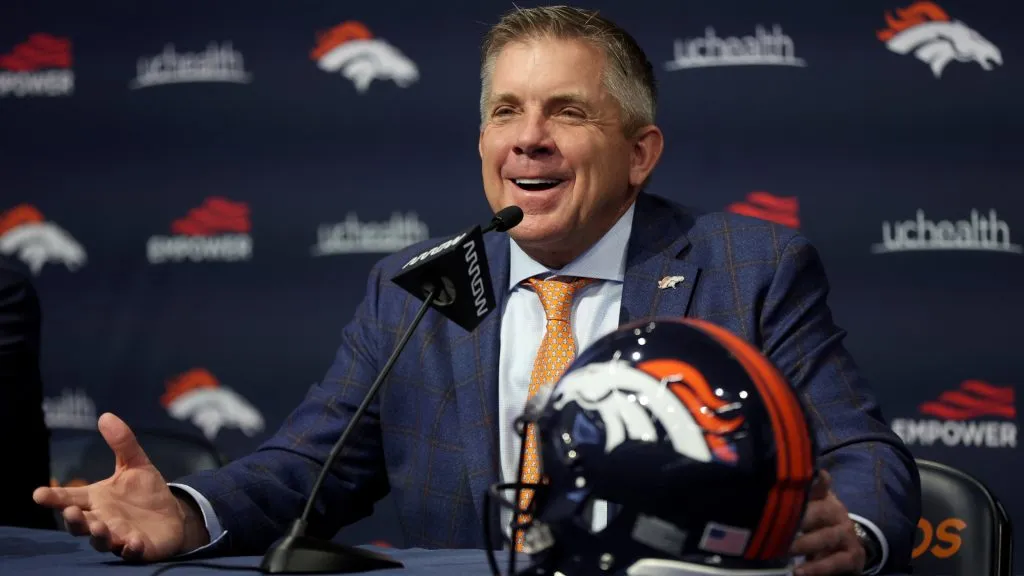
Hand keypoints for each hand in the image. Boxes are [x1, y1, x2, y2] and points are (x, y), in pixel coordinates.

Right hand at [32, 413, 206, 561]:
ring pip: (101, 541)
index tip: (38, 494)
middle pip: (80, 524)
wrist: (172, 515)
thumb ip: (122, 443)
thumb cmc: (146, 492)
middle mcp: (102, 520)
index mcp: (97, 499)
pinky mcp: (138, 548)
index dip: (53, 497)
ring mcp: (119, 536)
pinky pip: (131, 552)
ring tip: (99, 527)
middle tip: (71, 512)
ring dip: (98, 535)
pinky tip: (133, 541)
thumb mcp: (136, 464)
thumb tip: (105, 415)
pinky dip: (130, 548)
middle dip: (74, 520)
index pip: (70, 497)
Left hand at [791, 470, 865, 575]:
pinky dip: (817, 568)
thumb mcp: (808, 508)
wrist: (846, 548)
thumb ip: (799, 494)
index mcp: (825, 498)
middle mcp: (838, 512)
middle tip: (777, 524)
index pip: (819, 485)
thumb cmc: (818, 524)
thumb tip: (793, 475)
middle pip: (821, 511)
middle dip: (800, 517)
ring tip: (786, 549)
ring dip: (805, 544)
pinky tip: (799, 571)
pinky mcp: (853, 556)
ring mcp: (847, 535)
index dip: (814, 481)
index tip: (809, 477)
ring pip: (826, 538)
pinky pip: (835, 562)